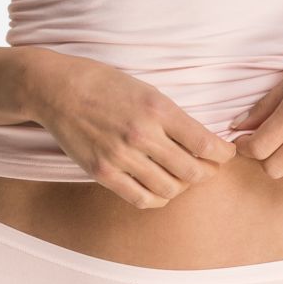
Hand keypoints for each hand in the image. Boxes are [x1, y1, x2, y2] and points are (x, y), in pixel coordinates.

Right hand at [27, 52, 237, 207]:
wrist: (57, 89)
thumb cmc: (104, 84)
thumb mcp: (146, 90)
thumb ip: (173, 116)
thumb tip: (203, 141)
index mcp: (157, 109)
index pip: (205, 143)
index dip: (223, 154)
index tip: (226, 153)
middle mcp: (142, 135)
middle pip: (193, 171)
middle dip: (208, 172)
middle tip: (208, 167)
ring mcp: (121, 157)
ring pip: (170, 188)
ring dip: (183, 186)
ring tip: (181, 176)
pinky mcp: (103, 173)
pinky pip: (142, 199)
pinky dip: (159, 198)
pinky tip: (160, 188)